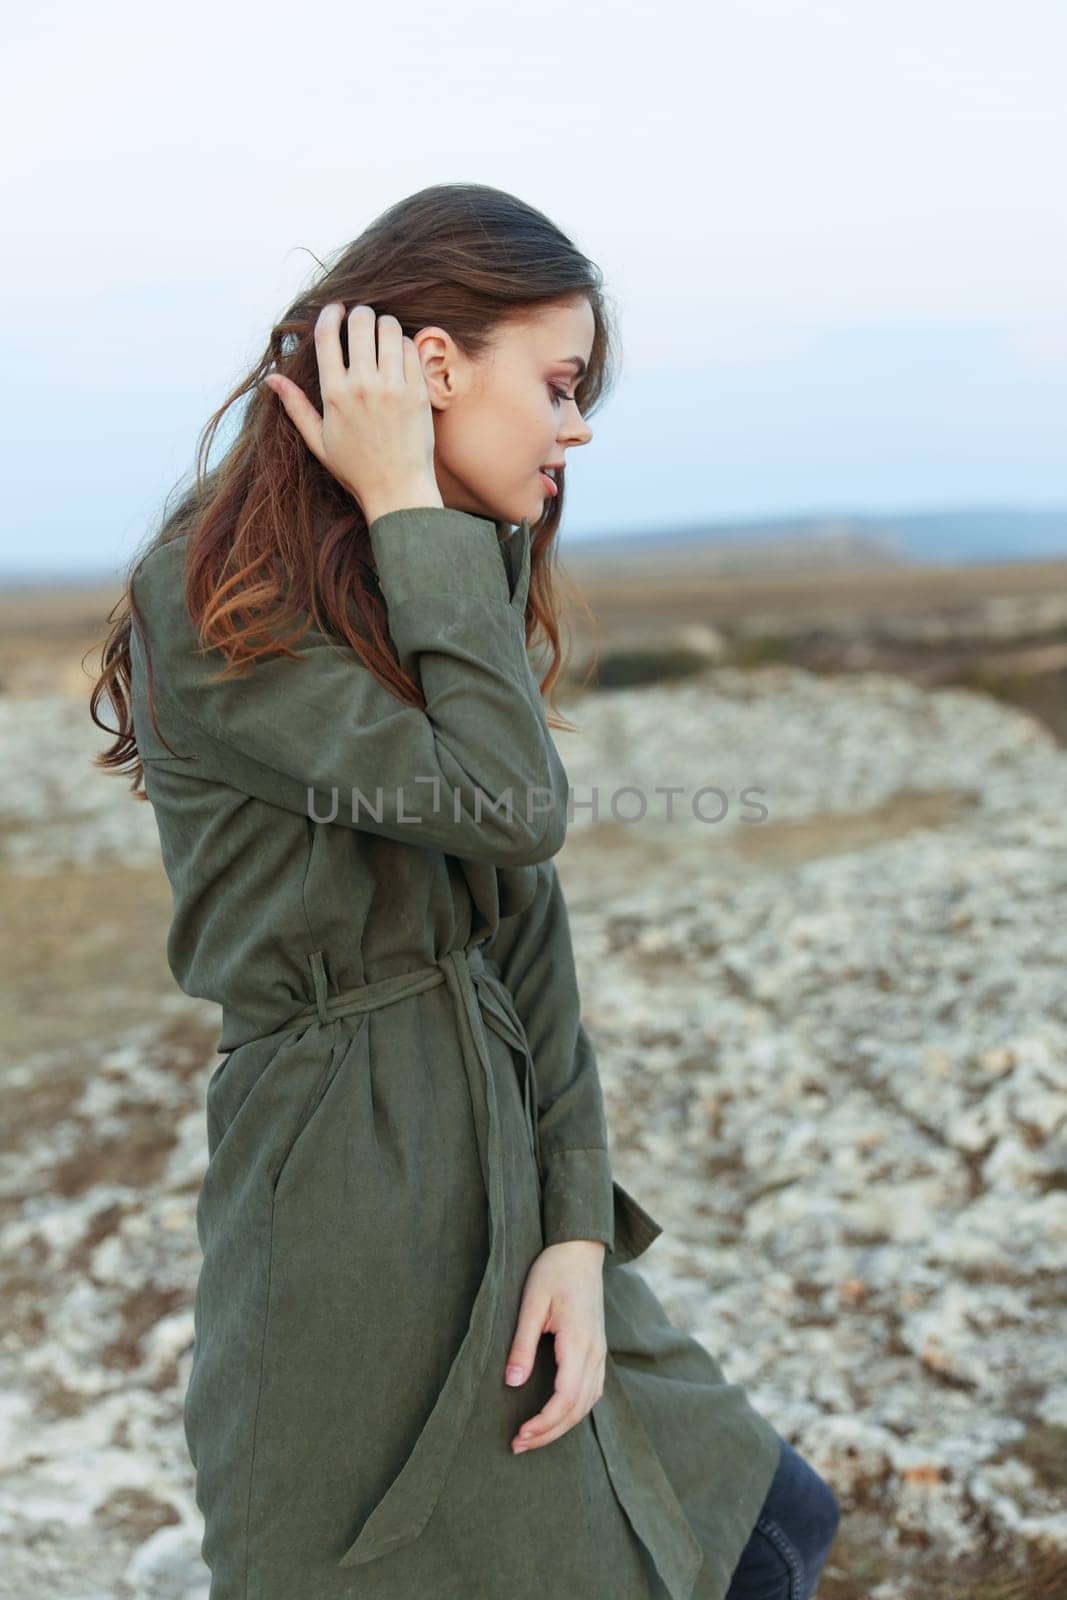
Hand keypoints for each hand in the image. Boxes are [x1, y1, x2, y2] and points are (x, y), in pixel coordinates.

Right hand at [262, 303, 442, 522]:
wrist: (398, 491)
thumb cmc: (356, 469)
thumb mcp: (318, 440)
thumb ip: (295, 406)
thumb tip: (271, 379)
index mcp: (333, 395)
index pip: (327, 336)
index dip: (330, 314)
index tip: (335, 309)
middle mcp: (362, 386)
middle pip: (360, 322)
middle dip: (360, 314)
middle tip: (363, 320)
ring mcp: (393, 387)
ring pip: (388, 329)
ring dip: (384, 325)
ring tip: (382, 335)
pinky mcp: (417, 392)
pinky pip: (410, 348)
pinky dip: (404, 344)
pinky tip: (399, 354)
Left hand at [504, 1240, 606, 1453]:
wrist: (580, 1250)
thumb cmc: (552, 1271)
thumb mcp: (531, 1304)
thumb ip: (522, 1345)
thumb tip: (512, 1384)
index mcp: (578, 1342)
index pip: (565, 1398)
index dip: (543, 1423)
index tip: (519, 1435)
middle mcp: (595, 1353)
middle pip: (577, 1409)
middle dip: (548, 1433)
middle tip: (518, 1445)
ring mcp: (600, 1352)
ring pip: (587, 1404)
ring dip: (562, 1425)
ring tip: (532, 1437)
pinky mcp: (598, 1350)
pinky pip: (592, 1391)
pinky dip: (574, 1411)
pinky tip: (556, 1416)